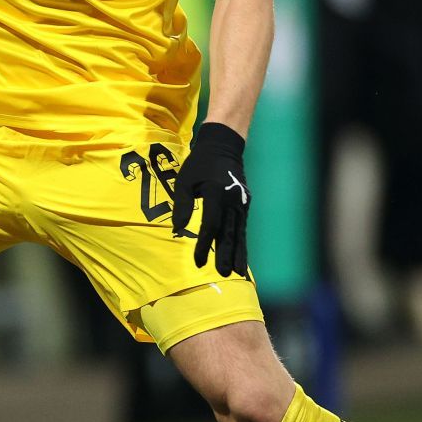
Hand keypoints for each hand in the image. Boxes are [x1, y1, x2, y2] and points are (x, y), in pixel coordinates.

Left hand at [170, 123, 250, 276]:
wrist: (224, 146)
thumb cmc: (199, 164)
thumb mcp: (184, 181)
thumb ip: (182, 205)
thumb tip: (177, 230)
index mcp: (216, 194)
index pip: (211, 225)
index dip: (205, 245)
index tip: (199, 262)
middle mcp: (232, 201)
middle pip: (229, 233)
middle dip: (226, 255)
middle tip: (225, 274)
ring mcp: (241, 203)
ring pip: (240, 233)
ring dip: (239, 253)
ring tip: (238, 272)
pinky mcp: (244, 204)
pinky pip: (243, 228)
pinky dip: (242, 243)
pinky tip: (241, 257)